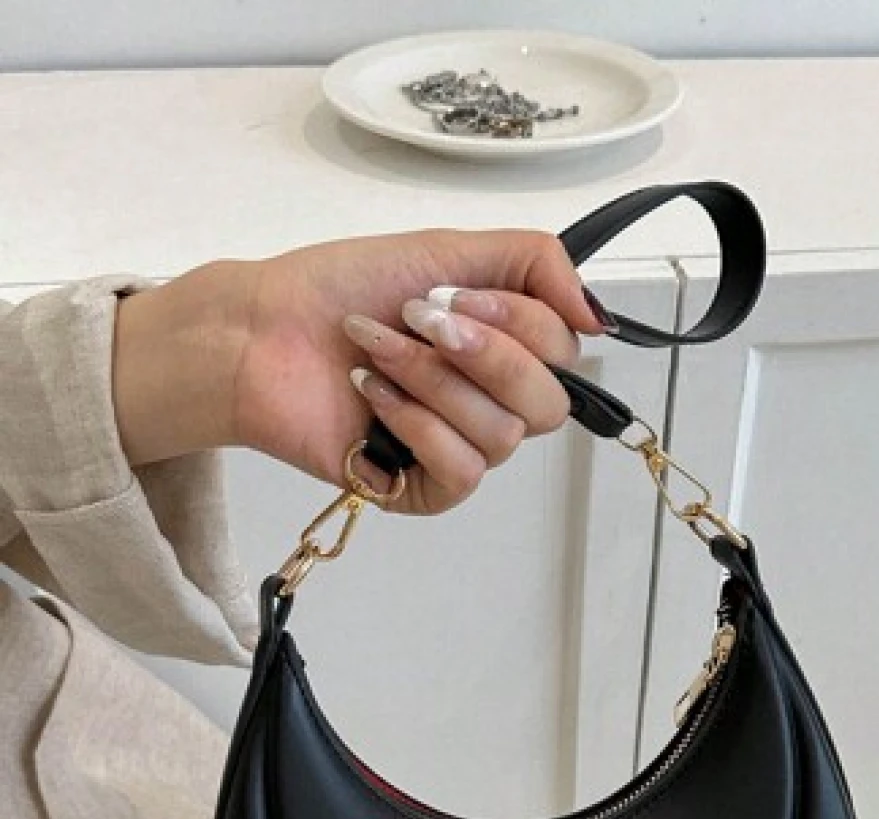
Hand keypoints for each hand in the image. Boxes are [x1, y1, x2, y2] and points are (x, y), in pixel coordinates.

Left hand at [112, 229, 610, 514]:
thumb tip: (599, 315)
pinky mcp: (420, 490)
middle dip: (485, 353)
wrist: (260, 331)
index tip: (451, 294)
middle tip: (417, 319)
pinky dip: (416, 423)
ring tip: (375, 350)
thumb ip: (537, 264)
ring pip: (502, 434)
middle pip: (549, 404)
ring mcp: (457, 449)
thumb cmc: (340, 290)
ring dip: (432, 379)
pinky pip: (463, 471)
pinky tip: (370, 396)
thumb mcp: (449, 249)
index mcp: (504, 349)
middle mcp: (489, 402)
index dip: (521, 323)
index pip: (566, 354)